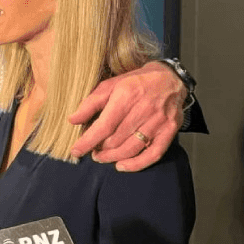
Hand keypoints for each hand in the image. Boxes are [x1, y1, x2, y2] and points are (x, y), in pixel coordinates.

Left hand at [68, 61, 184, 170]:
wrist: (170, 78)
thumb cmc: (136, 82)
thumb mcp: (110, 85)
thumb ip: (91, 103)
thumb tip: (72, 120)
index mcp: (127, 96)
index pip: (104, 125)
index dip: (88, 141)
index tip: (76, 151)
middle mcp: (144, 109)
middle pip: (116, 139)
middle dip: (100, 149)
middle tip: (92, 150)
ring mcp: (158, 122)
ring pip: (131, 148)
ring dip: (113, 157)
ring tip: (102, 156)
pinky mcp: (169, 131)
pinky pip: (153, 154)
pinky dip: (136, 164)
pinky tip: (122, 166)